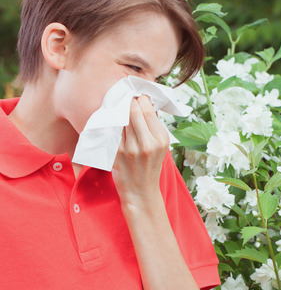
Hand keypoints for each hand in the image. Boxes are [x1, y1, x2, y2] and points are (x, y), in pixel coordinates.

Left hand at [112, 95, 169, 209]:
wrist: (141, 192)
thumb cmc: (150, 167)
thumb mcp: (160, 147)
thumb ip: (153, 126)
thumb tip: (142, 102)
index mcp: (161, 139)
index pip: (147, 109)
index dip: (139, 99)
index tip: (135, 97)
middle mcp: (147, 143)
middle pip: (132, 110)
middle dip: (127, 102)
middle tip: (124, 99)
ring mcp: (130, 149)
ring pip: (120, 118)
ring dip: (117, 111)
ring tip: (117, 110)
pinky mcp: (116, 153)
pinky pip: (111, 130)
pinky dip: (110, 123)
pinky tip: (111, 122)